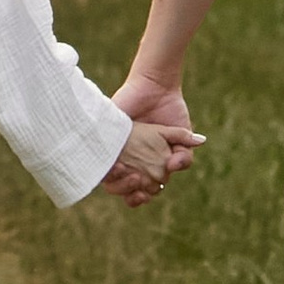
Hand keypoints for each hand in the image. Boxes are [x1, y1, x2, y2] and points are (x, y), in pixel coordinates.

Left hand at [101, 75, 205, 208]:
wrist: (155, 87)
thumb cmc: (170, 110)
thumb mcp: (181, 135)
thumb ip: (184, 155)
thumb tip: (174, 167)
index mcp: (147, 165)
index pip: (141, 192)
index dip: (143, 196)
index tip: (148, 192)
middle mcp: (130, 162)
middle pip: (125, 190)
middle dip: (133, 193)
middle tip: (140, 181)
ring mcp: (116, 153)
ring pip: (110, 182)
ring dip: (120, 185)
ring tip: (132, 175)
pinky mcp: (105, 141)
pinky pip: (98, 163)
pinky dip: (106, 170)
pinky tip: (117, 166)